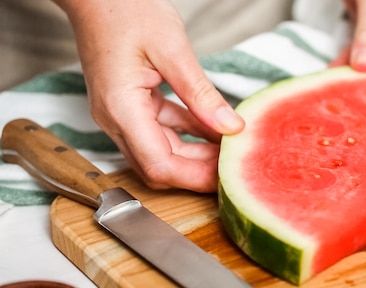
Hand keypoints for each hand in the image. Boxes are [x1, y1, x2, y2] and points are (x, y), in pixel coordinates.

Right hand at [53, 0, 243, 192]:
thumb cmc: (125, 9)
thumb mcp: (172, 49)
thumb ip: (200, 94)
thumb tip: (231, 127)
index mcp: (121, 108)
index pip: (159, 164)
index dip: (195, 178)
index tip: (226, 178)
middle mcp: (116, 119)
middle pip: (160, 166)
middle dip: (199, 172)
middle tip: (235, 166)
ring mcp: (121, 114)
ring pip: (162, 151)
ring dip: (196, 155)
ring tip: (230, 151)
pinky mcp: (129, 105)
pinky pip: (161, 130)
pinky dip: (189, 133)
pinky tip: (215, 130)